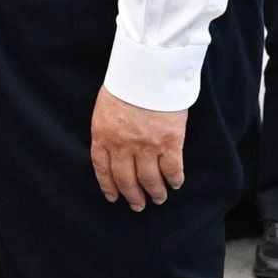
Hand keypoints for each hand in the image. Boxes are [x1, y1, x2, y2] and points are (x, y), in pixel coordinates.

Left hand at [89, 88, 188, 209]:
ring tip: (158, 198)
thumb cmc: (127, 81)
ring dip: (154, 192)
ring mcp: (146, 146)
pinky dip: (174, 179)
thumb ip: (108, 126)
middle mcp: (123, 146)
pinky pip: (172, 169)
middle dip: (132, 196)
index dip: (108, 185)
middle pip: (126, 179)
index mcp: (103, 135)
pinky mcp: (169, 143)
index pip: (102, 168)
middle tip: (138, 205)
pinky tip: (175, 184)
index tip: (113, 196)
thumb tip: (112, 140)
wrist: (149, 71)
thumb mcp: (106, 104)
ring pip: (149, 179)